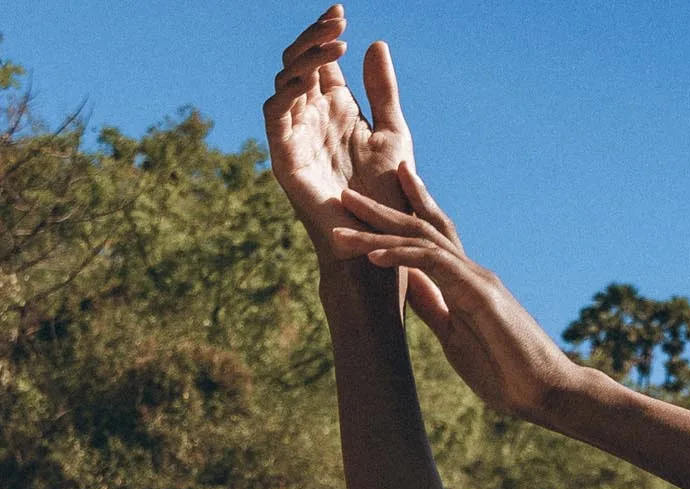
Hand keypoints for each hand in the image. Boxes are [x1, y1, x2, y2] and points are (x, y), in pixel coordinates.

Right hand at [263, 6, 412, 255]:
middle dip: (314, 38)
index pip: (321, 60)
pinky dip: (287, 92)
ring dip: (305, 58)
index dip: (326, 34)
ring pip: (286, 81)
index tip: (342, 12)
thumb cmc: (388, 198)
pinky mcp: (285, 159)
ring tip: (334, 46)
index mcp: (335, 109)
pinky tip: (310, 77)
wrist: (379, 243)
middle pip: (299, 62)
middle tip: (338, 21)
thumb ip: (382, 91)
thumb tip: (375, 43)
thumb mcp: (392, 134)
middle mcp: (312, 118)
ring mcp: (296, 137)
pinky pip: (275, 115)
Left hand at [331, 166, 583, 422]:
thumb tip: (407, 287)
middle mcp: (470, 272)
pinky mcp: (481, 294)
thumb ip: (433, 307)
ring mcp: (477, 279)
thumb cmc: (508, 374)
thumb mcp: (455, 338)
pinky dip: (402, 256)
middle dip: (381, 211)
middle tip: (344, 195)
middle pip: (420, 229)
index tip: (369, 203)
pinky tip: (374, 255)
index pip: (429, 240)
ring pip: (421, 241)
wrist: (547, 392)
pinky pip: (435, 265)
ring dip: (379, 232)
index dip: (403, 216)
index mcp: (464, 284)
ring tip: (342, 227)